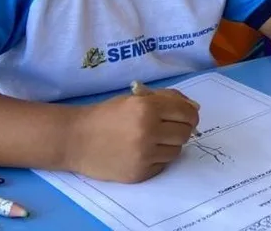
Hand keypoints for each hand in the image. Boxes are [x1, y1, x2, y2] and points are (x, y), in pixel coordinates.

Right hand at [66, 89, 198, 182]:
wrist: (76, 139)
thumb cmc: (107, 115)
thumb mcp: (135, 98)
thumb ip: (166, 99)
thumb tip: (195, 108)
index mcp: (148, 108)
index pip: (187, 113)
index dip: (190, 114)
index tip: (186, 117)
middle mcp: (148, 131)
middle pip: (186, 133)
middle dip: (181, 129)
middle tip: (168, 128)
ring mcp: (144, 154)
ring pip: (177, 150)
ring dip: (169, 144)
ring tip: (151, 140)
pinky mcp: (139, 173)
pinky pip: (163, 165)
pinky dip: (157, 158)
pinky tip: (141, 152)